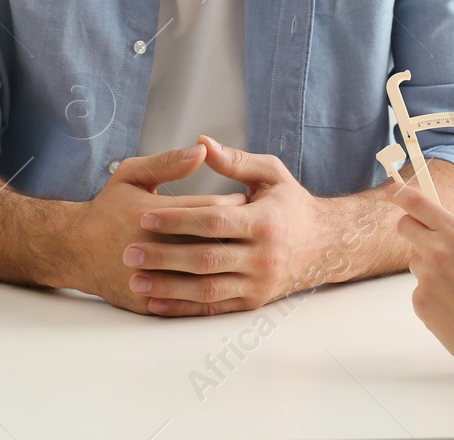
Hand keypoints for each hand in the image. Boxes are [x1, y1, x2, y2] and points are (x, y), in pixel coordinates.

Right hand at [72, 143, 244, 313]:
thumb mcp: (131, 175)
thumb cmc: (108, 209)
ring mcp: (150, 279)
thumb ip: (168, 162)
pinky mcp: (149, 302)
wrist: (74, 251)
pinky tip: (222, 275)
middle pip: (213, 243)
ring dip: (229, 262)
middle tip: (254, 225)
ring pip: (205, 275)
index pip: (211, 210)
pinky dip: (211, 288)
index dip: (235, 205)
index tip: (247, 199)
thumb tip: (203, 150)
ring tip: (242, 248)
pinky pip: (189, 301)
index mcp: (152, 215)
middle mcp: (152, 249)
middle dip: (239, 233)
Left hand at [125, 136, 333, 315]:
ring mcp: (259, 283)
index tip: (146, 216)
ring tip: (135, 280)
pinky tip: (157, 302)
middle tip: (129, 251)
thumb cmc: (290, 205)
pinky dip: (183, 307)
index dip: (178, 219)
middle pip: (205, 259)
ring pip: (206, 289)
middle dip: (164, 256)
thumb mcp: (271, 174)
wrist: (324, 246)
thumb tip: (200, 143)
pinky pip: (213, 308)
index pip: (214, 221)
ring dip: (168, 287)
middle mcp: (264, 257)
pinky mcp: (253, 302)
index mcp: (266, 222)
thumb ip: (235, 160)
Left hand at [389, 175, 453, 381]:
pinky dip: (433, 294)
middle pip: (406, 227)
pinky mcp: (421, 304)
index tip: (394, 190)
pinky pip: (419, 290)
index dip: (402, 193)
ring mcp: (426, 279)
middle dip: (415, 228)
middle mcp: (438, 252)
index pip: (419, 204)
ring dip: (430, 266)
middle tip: (437, 242)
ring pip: (416, 262)